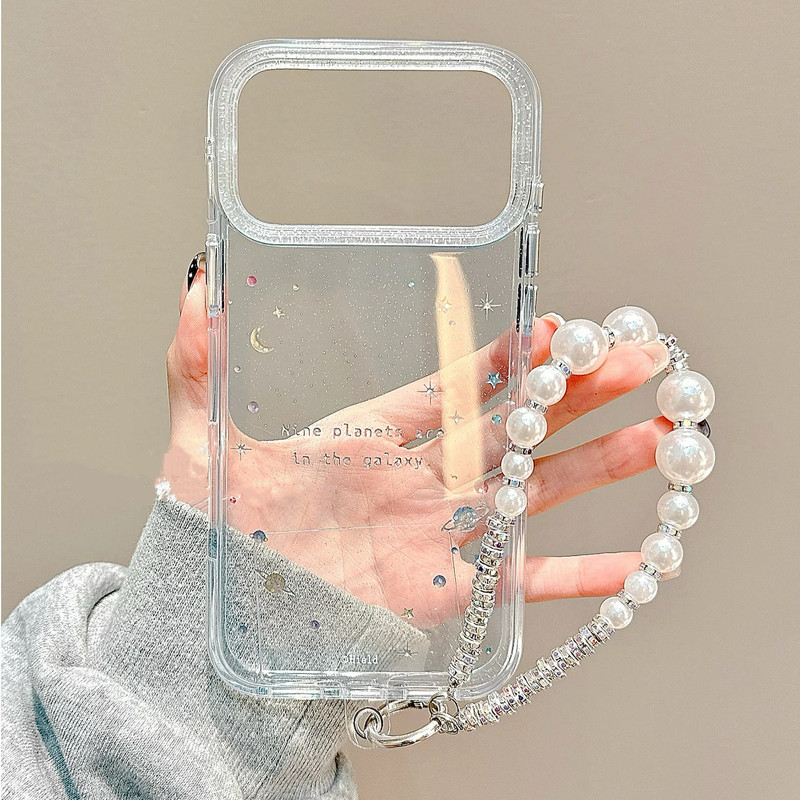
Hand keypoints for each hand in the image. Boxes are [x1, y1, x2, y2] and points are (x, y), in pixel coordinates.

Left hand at [164, 260, 672, 627]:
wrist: (218, 614)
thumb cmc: (211, 526)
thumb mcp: (200, 431)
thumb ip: (201, 358)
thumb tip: (196, 280)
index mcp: (372, 434)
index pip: (454, 385)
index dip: (504, 359)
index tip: (553, 329)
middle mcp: (418, 477)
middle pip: (515, 428)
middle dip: (578, 394)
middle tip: (640, 359)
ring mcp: (441, 532)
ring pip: (536, 490)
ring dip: (601, 466)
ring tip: (664, 435)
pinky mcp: (451, 590)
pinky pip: (527, 579)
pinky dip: (583, 574)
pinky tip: (636, 561)